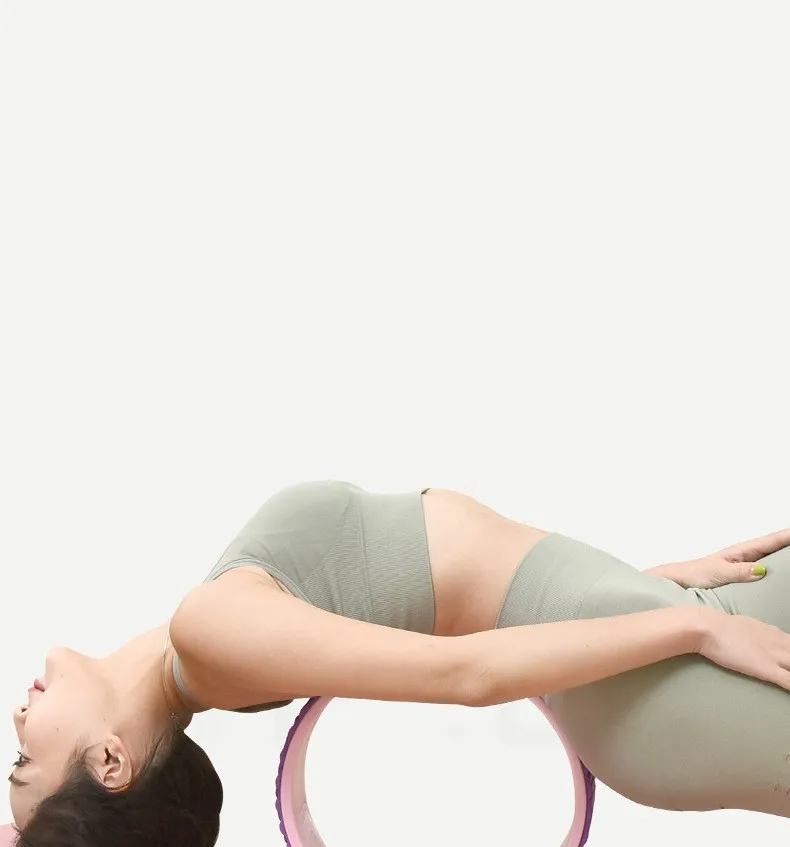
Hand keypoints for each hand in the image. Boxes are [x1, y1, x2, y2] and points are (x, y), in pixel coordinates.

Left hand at [647, 529, 789, 588]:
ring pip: (769, 559)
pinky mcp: (740, 579)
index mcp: (741, 552)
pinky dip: (773, 571)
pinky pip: (761, 573)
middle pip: (772, 548)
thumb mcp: (719, 572)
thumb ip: (738, 571)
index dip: (785, 537)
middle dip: (787, 543)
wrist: (680, 582)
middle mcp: (744, 558)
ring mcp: (743, 567)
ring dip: (782, 556)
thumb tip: (761, 570)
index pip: (768, 542)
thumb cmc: (696, 573)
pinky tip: (780, 576)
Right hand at [697, 607, 789, 690]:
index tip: (786, 660)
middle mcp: (778, 643)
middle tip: (786, 669)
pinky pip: (788, 681)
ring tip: (788, 677)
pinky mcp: (767, 669)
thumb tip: (754, 637)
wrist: (709, 628)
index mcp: (773, 633)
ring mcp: (774, 656)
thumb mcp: (743, 625)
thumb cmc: (719, 626)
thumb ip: (755, 633)